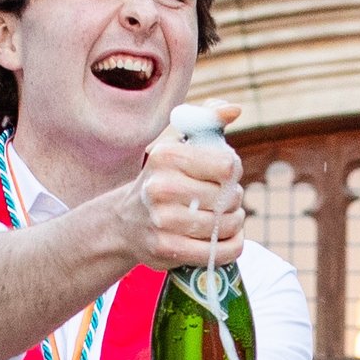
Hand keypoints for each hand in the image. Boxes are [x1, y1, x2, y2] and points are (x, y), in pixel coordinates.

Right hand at [108, 101, 246, 271]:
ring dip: (233, 223)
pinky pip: (222, 251)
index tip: (223, 175)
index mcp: (167, 156)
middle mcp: (161, 188)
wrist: (125, 223)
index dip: (233, 172)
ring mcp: (163, 221)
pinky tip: (224, 239)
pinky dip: (231, 246)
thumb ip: (206, 121)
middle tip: (219, 200)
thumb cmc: (162, 180)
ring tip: (220, 219)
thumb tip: (235, 109)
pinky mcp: (167, 249)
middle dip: (232, 199)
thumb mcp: (177, 145)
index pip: (227, 165)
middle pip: (230, 197)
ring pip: (228, 224)